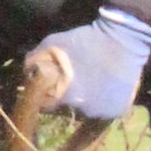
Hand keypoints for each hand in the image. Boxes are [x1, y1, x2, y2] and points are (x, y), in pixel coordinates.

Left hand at [40, 7, 150, 122]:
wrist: (124, 38)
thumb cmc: (85, 39)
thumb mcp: (52, 43)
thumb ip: (34, 61)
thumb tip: (26, 76)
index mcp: (67, 96)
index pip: (46, 106)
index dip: (47, 95)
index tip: (52, 85)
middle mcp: (85, 110)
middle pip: (67, 110)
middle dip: (67, 97)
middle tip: (74, 80)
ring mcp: (104, 112)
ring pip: (86, 112)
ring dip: (85, 101)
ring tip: (90, 82)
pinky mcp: (119, 111)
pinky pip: (103, 111)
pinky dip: (101, 102)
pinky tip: (103, 86)